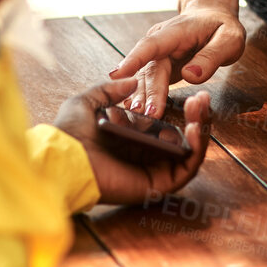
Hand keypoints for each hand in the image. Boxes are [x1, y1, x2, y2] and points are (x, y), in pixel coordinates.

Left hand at [54, 77, 210, 204]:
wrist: (63, 157)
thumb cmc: (70, 134)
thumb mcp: (88, 101)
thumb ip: (110, 90)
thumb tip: (132, 81)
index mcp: (131, 139)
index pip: (165, 125)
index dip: (179, 109)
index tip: (189, 90)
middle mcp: (144, 156)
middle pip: (182, 139)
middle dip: (197, 117)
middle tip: (202, 97)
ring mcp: (152, 170)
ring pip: (188, 153)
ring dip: (201, 130)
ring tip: (202, 107)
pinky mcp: (156, 185)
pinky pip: (184, 170)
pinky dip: (195, 150)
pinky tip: (196, 129)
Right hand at [108, 3, 244, 117]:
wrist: (211, 16)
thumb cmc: (221, 27)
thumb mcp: (229, 39)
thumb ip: (211, 56)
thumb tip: (190, 75)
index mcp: (176, 31)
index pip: (151, 45)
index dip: (134, 60)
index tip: (117, 76)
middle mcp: (160, 40)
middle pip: (150, 68)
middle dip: (146, 92)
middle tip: (146, 115)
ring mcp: (157, 54)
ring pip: (145, 78)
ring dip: (140, 98)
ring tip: (139, 118)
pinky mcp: (158, 65)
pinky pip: (147, 82)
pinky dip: (142, 97)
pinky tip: (136, 111)